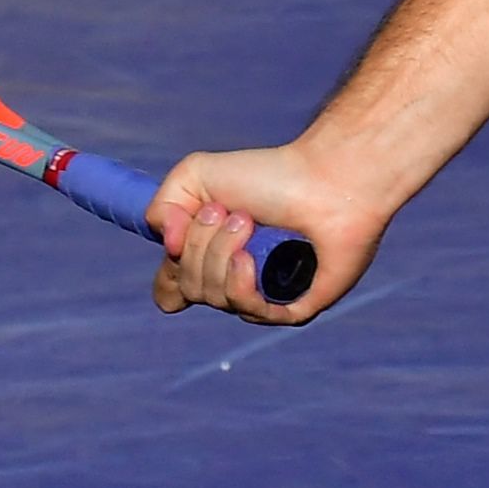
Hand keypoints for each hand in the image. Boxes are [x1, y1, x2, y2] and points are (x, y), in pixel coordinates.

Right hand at [144, 144, 379, 326]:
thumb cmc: (270, 174)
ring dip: (221, 254)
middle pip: (189, 288)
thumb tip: (167, 248)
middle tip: (234, 213)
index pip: (171, 290)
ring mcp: (265, 297)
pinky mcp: (294, 308)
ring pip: (215, 298)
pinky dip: (241, 283)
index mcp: (213, 258)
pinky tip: (251, 258)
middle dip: (200, 244)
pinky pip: (251, 313)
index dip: (170, 270)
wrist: (327, 178)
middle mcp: (237, 281)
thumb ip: (162, 205)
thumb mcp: (196, 175)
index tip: (180, 236)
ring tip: (248, 223)